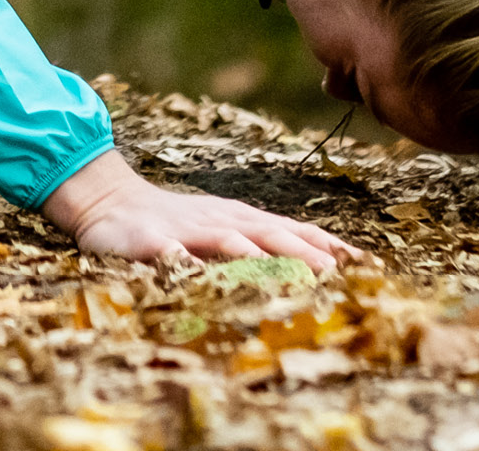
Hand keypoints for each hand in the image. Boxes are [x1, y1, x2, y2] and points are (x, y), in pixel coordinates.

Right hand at [43, 150, 353, 268]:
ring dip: (255, 256)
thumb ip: (265, 245)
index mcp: (242, 220)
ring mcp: (187, 230)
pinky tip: (196, 277)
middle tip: (339, 275)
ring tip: (281, 275)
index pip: (296, 231)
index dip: (330, 246)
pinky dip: (185, 264)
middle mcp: (222, 221)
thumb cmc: (177, 224)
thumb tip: (321, 266)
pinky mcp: (151, 241)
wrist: (111, 200)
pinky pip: (170, 254)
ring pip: (226, 240)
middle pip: (270, 234)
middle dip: (305, 254)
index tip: (367, 265)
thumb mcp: (225, 229)